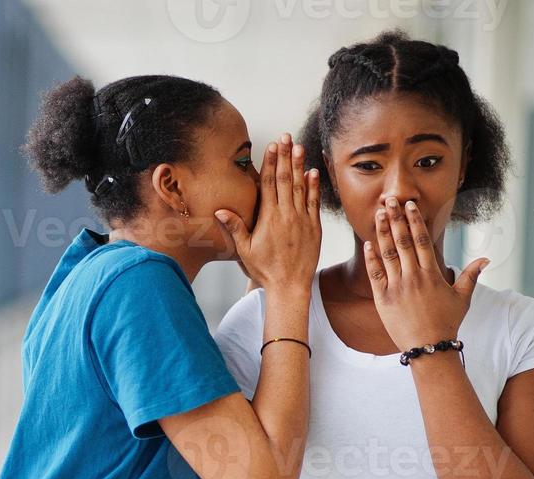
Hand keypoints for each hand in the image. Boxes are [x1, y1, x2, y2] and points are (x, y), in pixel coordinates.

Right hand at [215, 133, 320, 295]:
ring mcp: (301, 219)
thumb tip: (220, 210)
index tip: (271, 146)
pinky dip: (314, 186)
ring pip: (300, 186)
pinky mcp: (313, 227)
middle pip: (285, 179)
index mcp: (268, 218)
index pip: (268, 184)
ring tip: (299, 147)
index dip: (270, 163)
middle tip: (286, 137)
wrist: (289, 286)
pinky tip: (313, 172)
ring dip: (299, 165)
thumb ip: (234, 227)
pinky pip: (314, 202)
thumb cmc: (264, 270)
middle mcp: (286, 215)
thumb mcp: (244, 250)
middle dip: (285, 156)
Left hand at [363, 196, 487, 350]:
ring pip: (388, 254)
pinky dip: (371, 259)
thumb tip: (486, 259)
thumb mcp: (462, 298)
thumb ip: (471, 275)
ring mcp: (397, 287)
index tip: (410, 205)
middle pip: (403, 241)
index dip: (415, 220)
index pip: (421, 240)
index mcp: (432, 274)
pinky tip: (367, 243)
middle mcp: (414, 277)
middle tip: (389, 199)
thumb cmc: (447, 323)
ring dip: (382, 232)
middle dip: (395, 218)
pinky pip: (375, 275)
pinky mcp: (383, 299)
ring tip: (377, 214)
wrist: (430, 347)